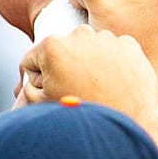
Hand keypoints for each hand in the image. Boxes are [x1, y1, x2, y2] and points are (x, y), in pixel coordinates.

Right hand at [16, 25, 157, 123]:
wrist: (128, 124)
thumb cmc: (81, 116)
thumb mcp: (42, 105)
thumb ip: (28, 87)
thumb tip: (32, 77)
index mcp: (52, 45)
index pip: (33, 60)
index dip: (38, 80)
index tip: (53, 92)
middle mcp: (80, 34)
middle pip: (62, 51)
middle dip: (65, 68)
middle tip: (77, 91)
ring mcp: (107, 38)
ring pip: (89, 49)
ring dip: (90, 64)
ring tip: (98, 89)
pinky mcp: (130, 45)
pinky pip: (114, 51)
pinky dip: (114, 64)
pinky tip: (115, 83)